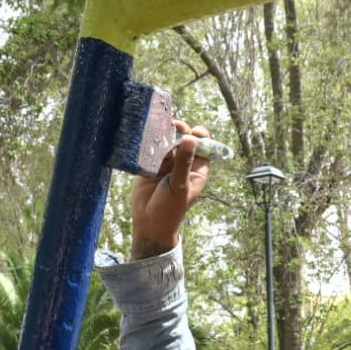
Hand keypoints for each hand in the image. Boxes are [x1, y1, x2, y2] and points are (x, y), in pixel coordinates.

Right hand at [129, 119, 209, 258]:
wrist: (149, 223)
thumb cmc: (170, 209)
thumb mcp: (179, 186)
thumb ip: (183, 162)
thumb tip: (191, 138)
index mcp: (197, 169)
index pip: (203, 145)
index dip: (200, 136)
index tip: (193, 132)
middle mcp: (183, 163)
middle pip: (184, 138)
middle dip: (180, 130)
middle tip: (173, 125)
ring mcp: (166, 163)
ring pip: (167, 141)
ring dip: (164, 134)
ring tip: (159, 127)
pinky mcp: (150, 165)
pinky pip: (152, 148)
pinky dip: (150, 141)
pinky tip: (147, 135)